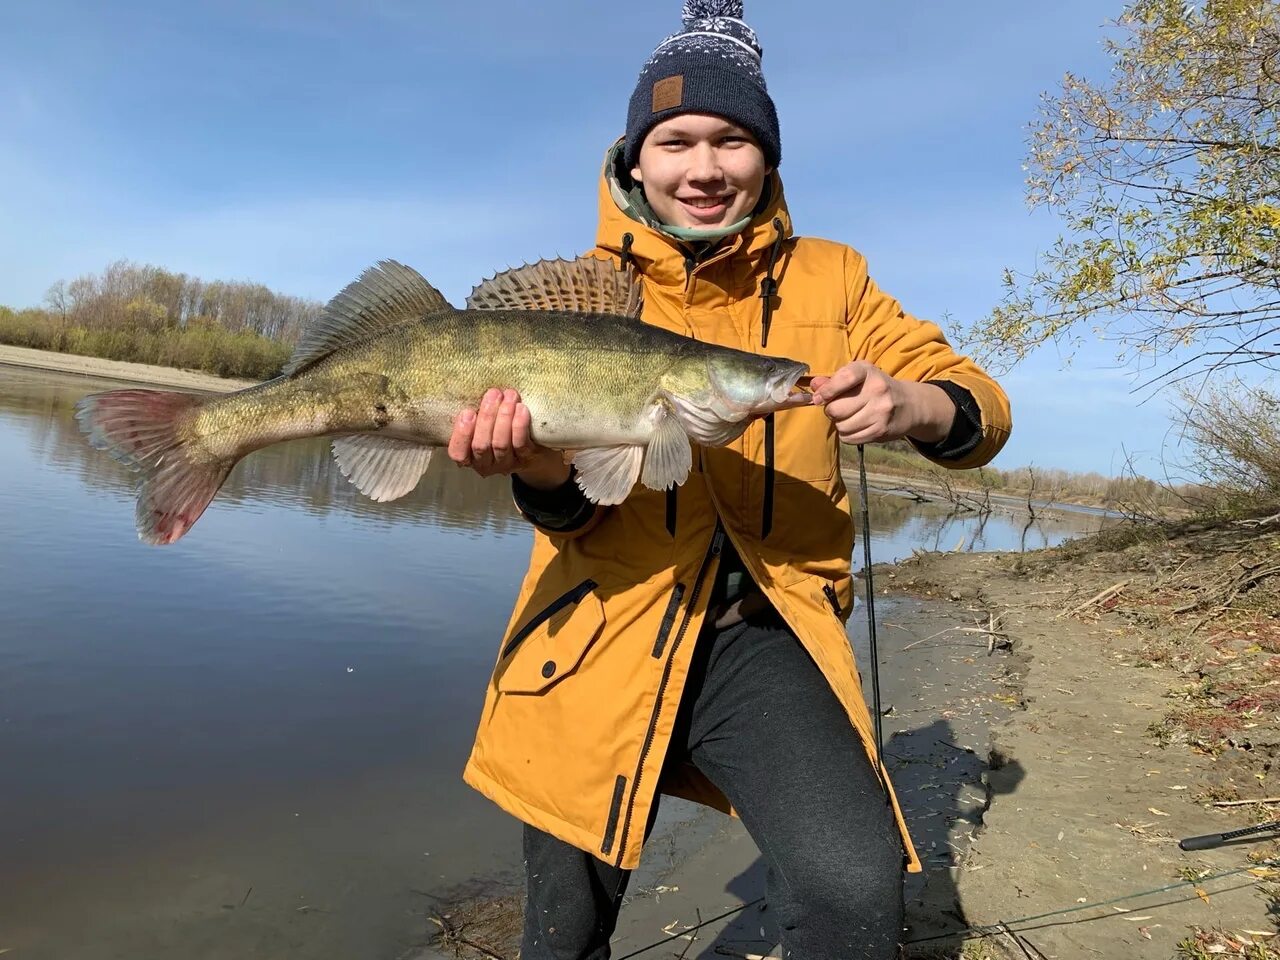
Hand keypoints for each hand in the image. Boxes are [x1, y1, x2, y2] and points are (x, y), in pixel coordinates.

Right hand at [447, 388, 570, 488]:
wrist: (533, 448)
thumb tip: (472, 388)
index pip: (458, 452)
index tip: (468, 412)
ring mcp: (506, 464)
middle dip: (487, 417)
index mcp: (469, 457)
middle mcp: (485, 464)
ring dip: (504, 417)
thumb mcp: (482, 424)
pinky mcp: (525, 459)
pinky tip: (521, 408)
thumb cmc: (498, 428)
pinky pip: (521, 443)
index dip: (462, 434)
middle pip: (481, 445)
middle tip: (493, 394)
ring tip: (509, 396)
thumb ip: (475, 415)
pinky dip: (519, 425)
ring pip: (501, 444)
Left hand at [810, 361, 953, 444]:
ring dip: (840, 424)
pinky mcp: (881, 430)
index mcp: (868, 371)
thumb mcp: (858, 376)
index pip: (844, 378)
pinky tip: (856, 426)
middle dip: (831, 411)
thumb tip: (814, 385)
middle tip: (838, 408)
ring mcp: (880, 412)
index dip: (827, 391)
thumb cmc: (875, 387)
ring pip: (841, 426)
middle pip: (836, 408)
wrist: (909, 404)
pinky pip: (849, 438)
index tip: (819, 398)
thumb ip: (834, 380)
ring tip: (849, 417)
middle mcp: (877, 390)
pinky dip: (847, 434)